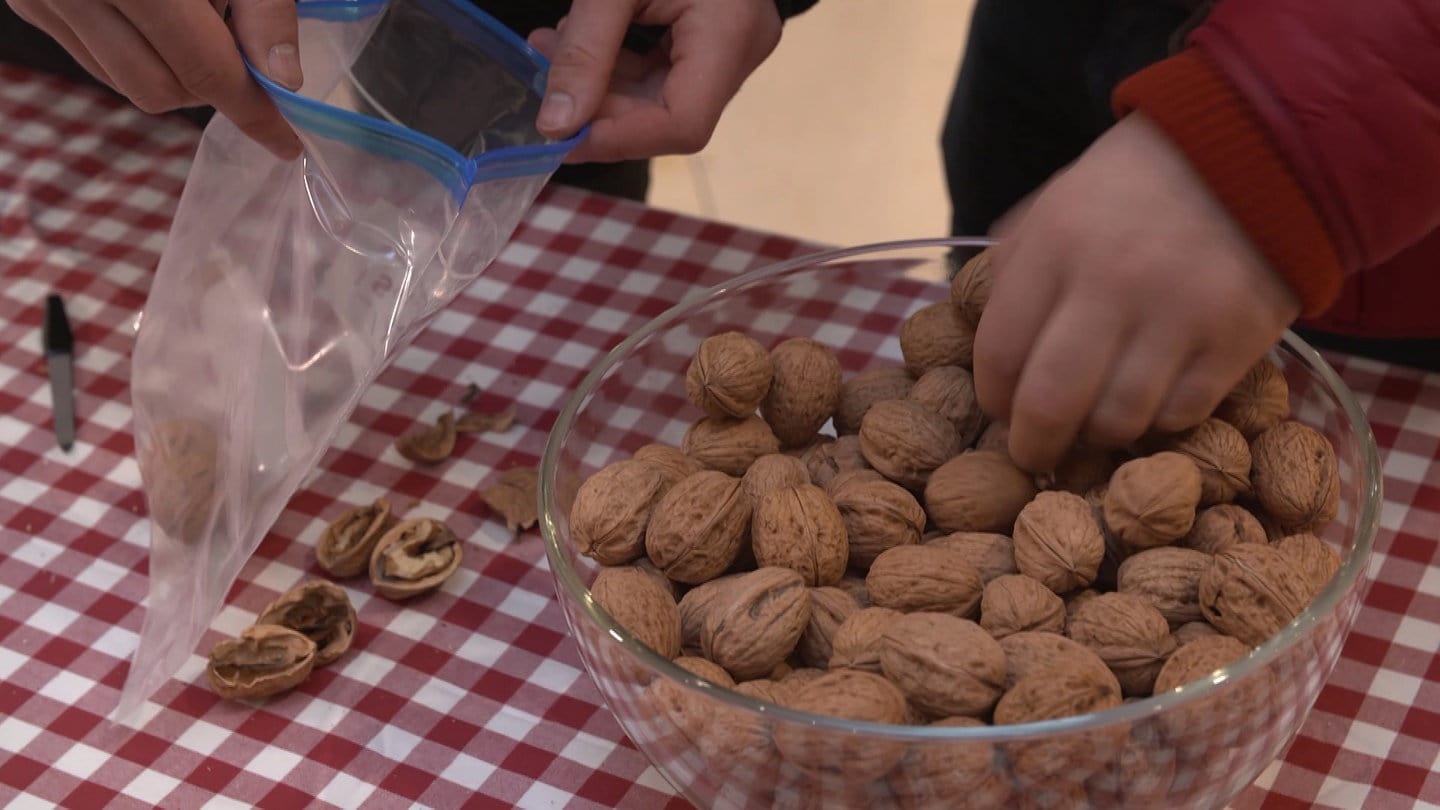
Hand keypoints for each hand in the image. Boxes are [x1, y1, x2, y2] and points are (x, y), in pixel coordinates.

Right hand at [8, 0, 301, 158]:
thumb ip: (263, 7)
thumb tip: (283, 80)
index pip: (203, 69)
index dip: (252, 112)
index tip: (286, 142)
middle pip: (162, 90)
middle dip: (213, 83)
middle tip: (238, 36)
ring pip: (126, 82)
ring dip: (175, 67)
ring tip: (191, 8)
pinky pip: (95, 57)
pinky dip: (138, 49)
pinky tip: (155, 7)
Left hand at [527, 0, 781, 163]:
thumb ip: (583, 51)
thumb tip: (554, 126)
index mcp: (731, 32)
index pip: (683, 123)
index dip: (620, 139)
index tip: (561, 136)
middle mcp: (743, 49)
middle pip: (670, 115)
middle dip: (601, 108)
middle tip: (544, 79)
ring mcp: (734, 46)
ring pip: (663, 97)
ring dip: (601, 86)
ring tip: (550, 48)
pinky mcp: (716, 38)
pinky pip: (665, 71)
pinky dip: (617, 67)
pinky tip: (575, 43)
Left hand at [973, 113, 1301, 471]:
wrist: (1250, 150)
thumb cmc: (1133, 188)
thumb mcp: (1057, 204)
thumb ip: (1015, 270)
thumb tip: (990, 353)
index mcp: (1056, 244)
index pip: (1000, 353)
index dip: (993, 398)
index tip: (1000, 411)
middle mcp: (1114, 281)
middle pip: (1052, 403)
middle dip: (1034, 445)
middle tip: (1034, 455)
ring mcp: (1180, 313)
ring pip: (1118, 420)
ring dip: (1099, 434)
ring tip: (1097, 422)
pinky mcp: (1237, 337)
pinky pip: (1181, 414)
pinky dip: (1160, 420)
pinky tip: (1154, 399)